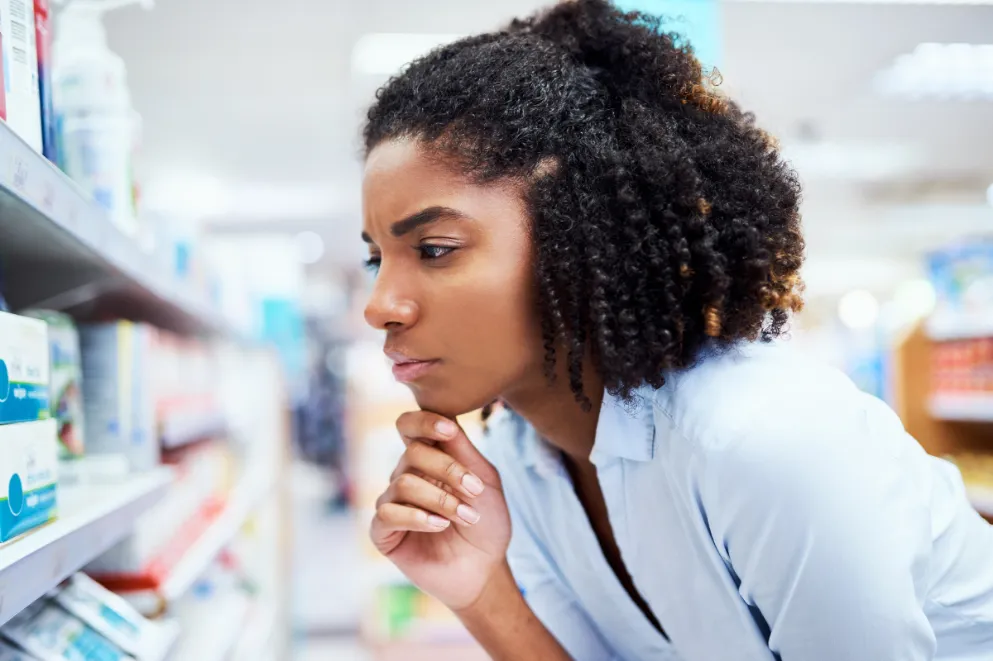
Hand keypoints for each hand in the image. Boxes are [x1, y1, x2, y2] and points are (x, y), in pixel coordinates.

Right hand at [370, 411, 510, 609]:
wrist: (484, 568)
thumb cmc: (486, 522)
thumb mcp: (484, 481)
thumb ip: (463, 452)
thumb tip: (446, 421)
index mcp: (428, 458)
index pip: (409, 425)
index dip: (424, 422)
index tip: (449, 432)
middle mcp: (405, 475)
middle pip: (411, 453)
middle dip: (448, 470)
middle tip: (475, 491)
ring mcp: (392, 503)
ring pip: (403, 483)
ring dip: (440, 500)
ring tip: (466, 517)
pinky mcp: (383, 532)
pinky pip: (387, 514)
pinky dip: (417, 517)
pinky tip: (440, 526)